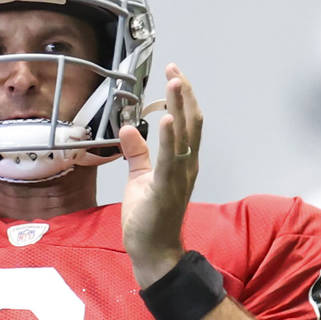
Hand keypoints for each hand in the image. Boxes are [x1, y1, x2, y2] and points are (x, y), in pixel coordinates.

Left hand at [120, 63, 203, 286]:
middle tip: (174, 68)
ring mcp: (180, 177)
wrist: (152, 251)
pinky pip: (171, 159)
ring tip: (176, 81)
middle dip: (184, 94)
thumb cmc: (148, 217)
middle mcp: (187, 165)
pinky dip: (171, 137)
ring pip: (186, 135)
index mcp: (182, 162)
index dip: (182, 97)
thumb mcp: (140, 178)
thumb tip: (128, 127)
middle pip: (191, 122)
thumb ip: (137, 152)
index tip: (174, 73)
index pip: (187, 122)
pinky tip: (168, 118)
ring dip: (181, 107)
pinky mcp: (167, 188)